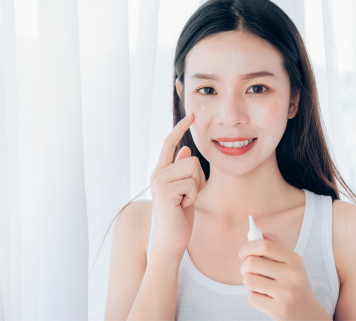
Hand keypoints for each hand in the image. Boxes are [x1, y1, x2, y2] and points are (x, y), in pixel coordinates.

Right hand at [149, 112, 205, 258]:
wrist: (171, 240)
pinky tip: (183, 206)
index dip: (180, 128)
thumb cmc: (179, 217)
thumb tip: (185, 150)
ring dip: (196, 189)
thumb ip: (182, 170)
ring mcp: (159, 181)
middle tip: (187, 198)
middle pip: (192, 160)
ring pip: (194, 170)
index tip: (191, 115)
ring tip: (184, 202)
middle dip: (198, 180)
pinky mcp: (165, 191)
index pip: (169, 143)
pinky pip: (192, 183)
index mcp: (161, 171)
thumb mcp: (184, 190)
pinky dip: (194, 196)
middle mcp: (157, 173)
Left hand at [239, 233, 330, 320]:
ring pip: (248, 280)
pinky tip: (265, 299)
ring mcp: (286, 293)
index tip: (243, 253)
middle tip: (247, 272)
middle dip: (243, 267)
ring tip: (258, 286)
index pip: (265, 245)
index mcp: (295, 259)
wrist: (308, 314)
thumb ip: (273, 246)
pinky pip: (252, 298)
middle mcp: (293, 275)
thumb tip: (255, 230)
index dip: (248, 247)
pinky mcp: (279, 309)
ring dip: (248, 283)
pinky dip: (254, 298)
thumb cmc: (293, 284)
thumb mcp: (290, 264)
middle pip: (251, 263)